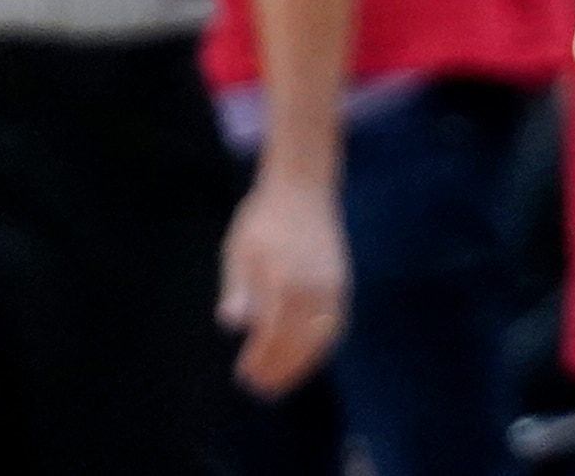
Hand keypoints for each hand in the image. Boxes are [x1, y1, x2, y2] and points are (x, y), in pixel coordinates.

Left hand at [218, 169, 349, 396]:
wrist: (303, 186)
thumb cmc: (263, 218)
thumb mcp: (239, 251)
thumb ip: (238, 289)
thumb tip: (233, 324)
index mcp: (285, 281)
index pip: (274, 335)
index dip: (261, 360)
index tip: (244, 375)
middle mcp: (314, 287)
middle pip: (300, 342)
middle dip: (281, 369)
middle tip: (261, 388)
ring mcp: (332, 284)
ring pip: (323, 337)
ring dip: (304, 363)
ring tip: (283, 379)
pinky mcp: (341, 281)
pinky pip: (336, 322)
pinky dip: (322, 344)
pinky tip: (308, 354)